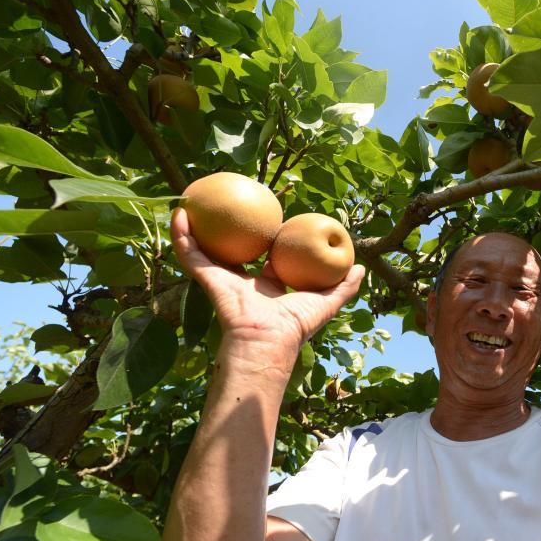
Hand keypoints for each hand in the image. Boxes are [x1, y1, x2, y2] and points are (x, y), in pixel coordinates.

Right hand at [170, 208, 364, 360]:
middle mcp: (245, 281)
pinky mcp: (207, 278)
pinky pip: (189, 252)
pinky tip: (180, 212)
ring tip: (195, 200)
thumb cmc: (296, 324)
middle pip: (236, 249)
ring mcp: (223, 279)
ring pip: (206, 247)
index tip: (278, 221)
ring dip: (198, 226)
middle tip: (237, 203)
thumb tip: (361, 268)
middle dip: (234, 229)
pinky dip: (181, 233)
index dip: (273, 240)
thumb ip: (345, 287)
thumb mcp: (327, 302)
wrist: (268, 340)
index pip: (269, 258)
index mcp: (269, 286)